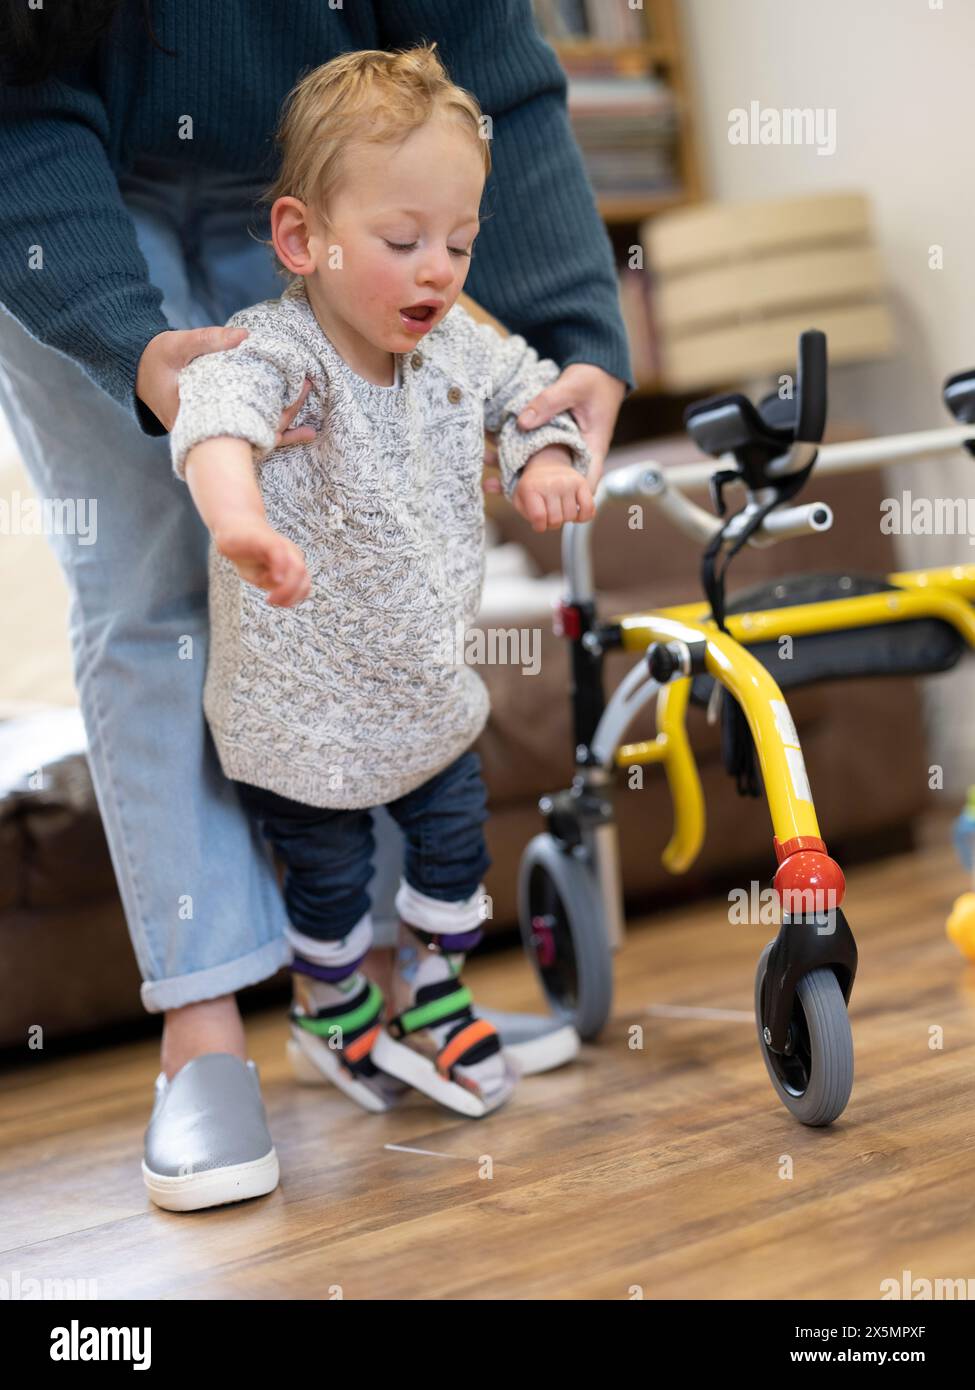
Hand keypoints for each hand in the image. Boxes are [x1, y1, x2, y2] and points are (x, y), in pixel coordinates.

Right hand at [136, 327, 316, 446]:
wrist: (141, 373)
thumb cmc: (156, 360)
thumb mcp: (175, 346)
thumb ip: (207, 340)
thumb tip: (244, 336)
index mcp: (195, 415)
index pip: (238, 420)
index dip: (266, 413)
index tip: (290, 392)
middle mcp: (208, 433)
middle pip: (253, 432)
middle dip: (283, 416)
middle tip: (306, 388)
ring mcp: (217, 432)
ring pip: (255, 437)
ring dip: (283, 428)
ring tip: (311, 427)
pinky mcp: (223, 426)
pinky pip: (253, 432)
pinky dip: (276, 432)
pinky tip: (301, 431)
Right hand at [212, 516, 310, 607]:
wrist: (232, 528)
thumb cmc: (247, 554)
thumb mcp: (259, 577)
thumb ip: (272, 584)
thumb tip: (281, 586)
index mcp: (293, 563)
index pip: (304, 584)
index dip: (295, 598)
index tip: (279, 604)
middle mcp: (291, 553)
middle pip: (303, 577)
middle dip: (291, 595)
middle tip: (272, 601)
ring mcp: (280, 545)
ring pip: (297, 567)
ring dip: (287, 588)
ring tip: (270, 597)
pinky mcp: (266, 538)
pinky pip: (279, 552)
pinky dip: (280, 567)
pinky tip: (273, 579)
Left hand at [481, 363, 626, 496]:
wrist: (598, 370)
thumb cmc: (593, 380)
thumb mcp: (573, 387)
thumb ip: (549, 402)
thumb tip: (522, 423)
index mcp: (592, 449)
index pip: (584, 485)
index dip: (561, 501)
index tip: (534, 504)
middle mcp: (578, 456)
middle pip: (555, 484)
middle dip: (525, 489)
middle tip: (492, 485)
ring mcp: (566, 451)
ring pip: (541, 471)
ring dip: (514, 471)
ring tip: (485, 469)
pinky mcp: (554, 443)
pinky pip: (535, 455)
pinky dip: (515, 455)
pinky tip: (492, 451)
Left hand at [512, 445, 595, 532]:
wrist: (547, 464)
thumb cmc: (533, 488)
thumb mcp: (518, 498)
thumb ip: (521, 510)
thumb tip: (517, 508)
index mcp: (530, 488)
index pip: (539, 518)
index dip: (540, 526)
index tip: (538, 522)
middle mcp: (550, 483)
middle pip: (556, 520)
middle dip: (552, 523)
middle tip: (549, 514)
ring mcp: (567, 482)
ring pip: (572, 517)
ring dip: (566, 519)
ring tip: (560, 509)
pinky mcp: (582, 483)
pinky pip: (589, 509)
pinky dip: (584, 517)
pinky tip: (576, 514)